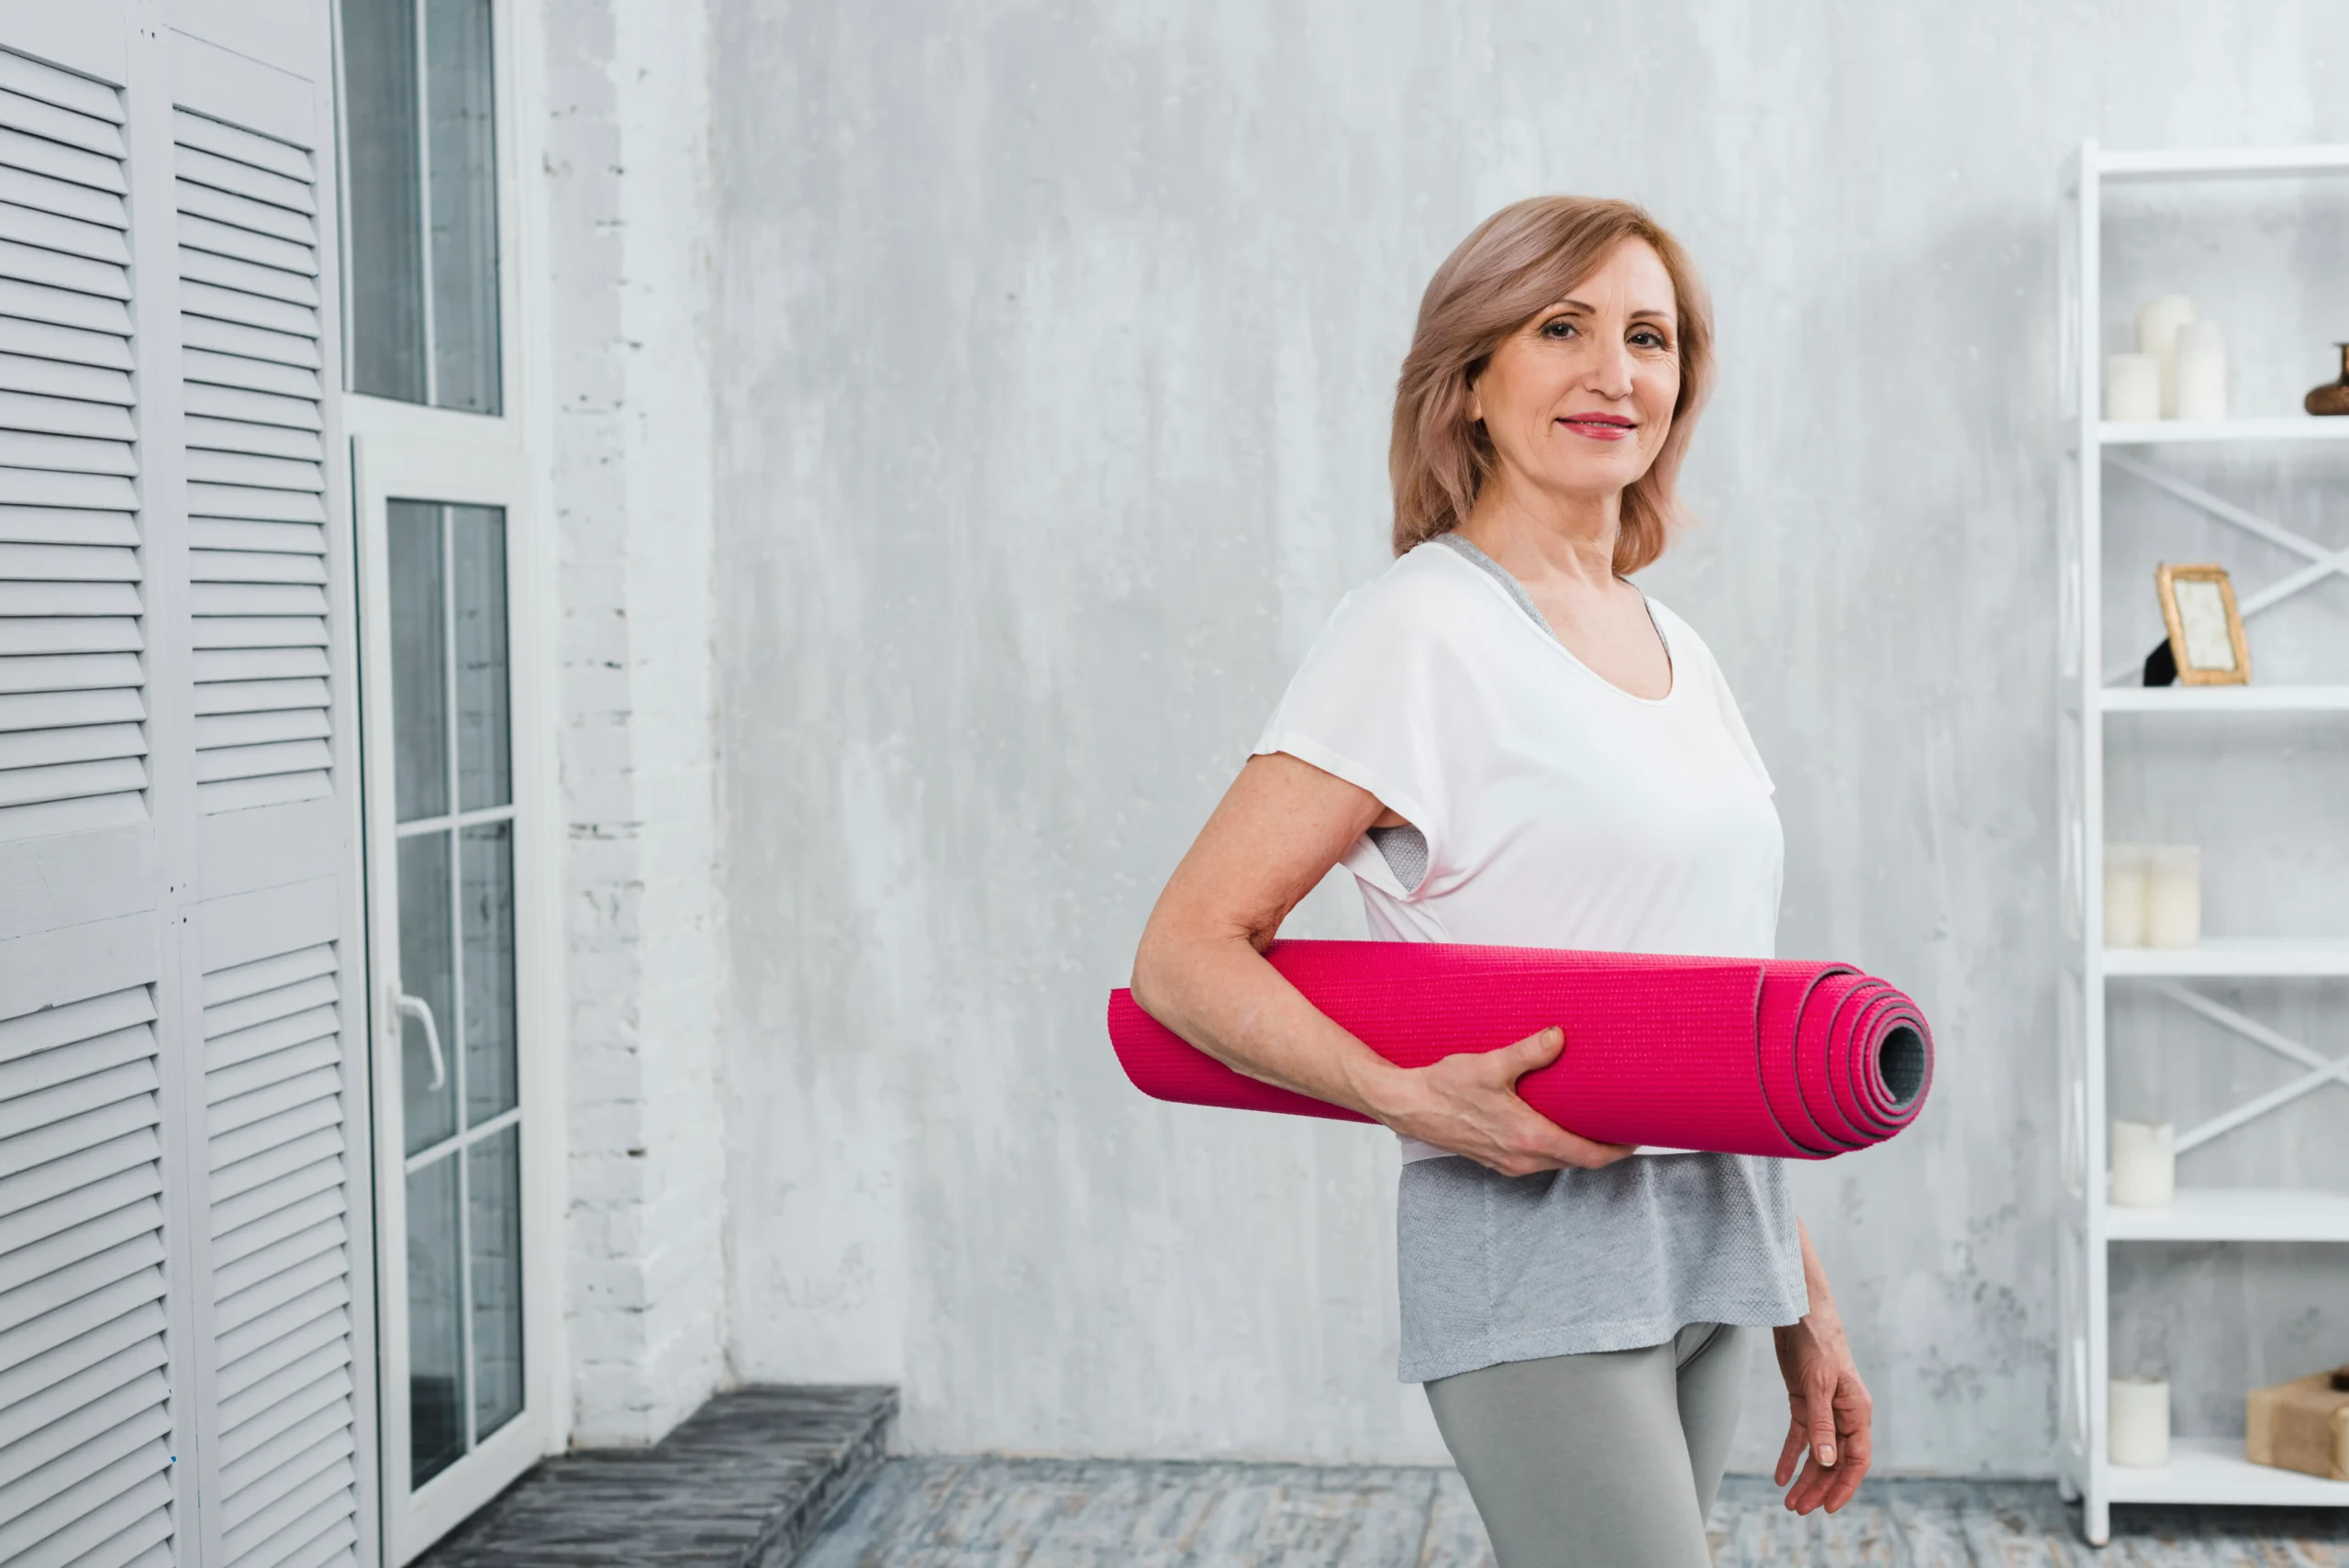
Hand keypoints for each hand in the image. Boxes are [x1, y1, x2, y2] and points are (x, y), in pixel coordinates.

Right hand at [1364, 1026, 1635, 1177]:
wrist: (1406, 1105)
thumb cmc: (1444, 1087)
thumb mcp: (1490, 1064)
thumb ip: (1529, 1052)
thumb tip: (1559, 1036)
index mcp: (1528, 1137)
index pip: (1589, 1156)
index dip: (1618, 1150)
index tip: (1636, 1136)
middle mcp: (1522, 1158)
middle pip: (1578, 1161)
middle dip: (1602, 1147)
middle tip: (1620, 1124)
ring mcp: (1508, 1163)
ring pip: (1557, 1161)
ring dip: (1577, 1148)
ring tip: (1591, 1123)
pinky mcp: (1495, 1161)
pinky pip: (1536, 1160)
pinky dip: (1554, 1148)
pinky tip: (1552, 1126)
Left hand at [1771, 1310, 1872, 1513]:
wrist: (1798, 1312)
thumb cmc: (1818, 1342)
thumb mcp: (1818, 1385)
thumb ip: (1822, 1424)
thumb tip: (1828, 1462)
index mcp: (1857, 1412)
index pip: (1857, 1459)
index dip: (1844, 1486)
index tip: (1828, 1507)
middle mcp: (1843, 1415)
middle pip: (1834, 1461)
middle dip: (1818, 1487)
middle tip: (1799, 1510)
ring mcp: (1823, 1410)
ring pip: (1817, 1453)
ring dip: (1805, 1477)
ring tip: (1790, 1502)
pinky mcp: (1804, 1402)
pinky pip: (1799, 1437)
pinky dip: (1790, 1456)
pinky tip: (1780, 1476)